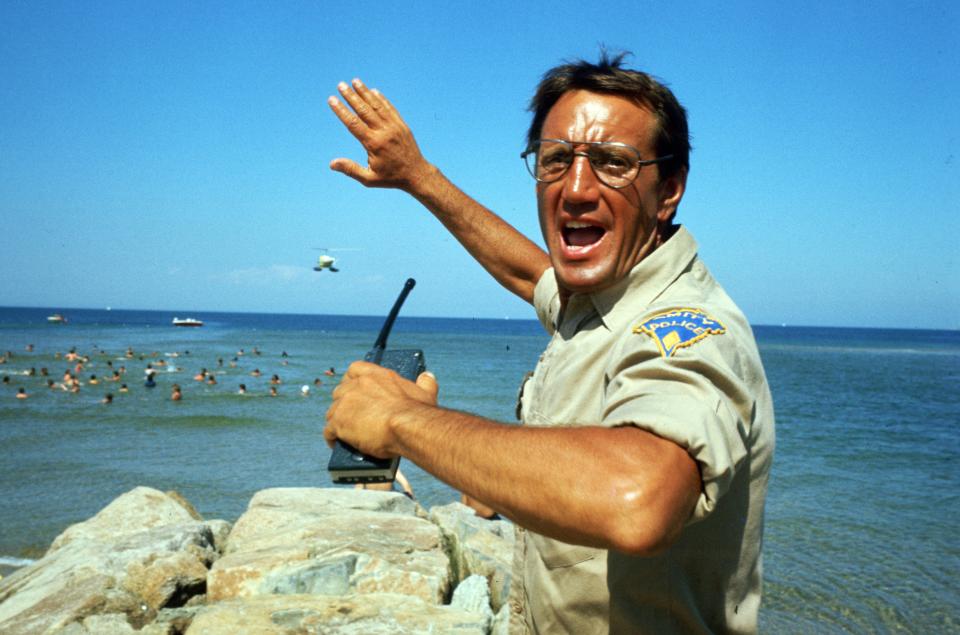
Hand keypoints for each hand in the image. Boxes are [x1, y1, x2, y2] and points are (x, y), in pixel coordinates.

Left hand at [324, 361, 438, 457]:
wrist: (408, 427)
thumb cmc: (418, 412)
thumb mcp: (425, 393)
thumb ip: (425, 382)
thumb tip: (427, 376)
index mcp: (376, 376)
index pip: (355, 369)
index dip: (352, 380)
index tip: (355, 389)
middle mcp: (358, 385)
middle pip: (340, 392)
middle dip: (344, 404)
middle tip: (353, 416)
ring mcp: (346, 403)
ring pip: (332, 412)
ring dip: (338, 421)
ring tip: (347, 433)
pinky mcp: (339, 422)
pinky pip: (328, 431)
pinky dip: (332, 438)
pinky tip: (338, 444)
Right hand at [328, 78, 431, 190]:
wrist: (416, 174)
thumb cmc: (391, 178)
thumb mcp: (369, 179)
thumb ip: (351, 169)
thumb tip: (331, 164)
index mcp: (374, 143)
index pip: (353, 123)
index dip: (341, 110)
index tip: (332, 99)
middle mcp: (384, 131)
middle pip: (364, 110)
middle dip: (351, 96)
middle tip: (340, 85)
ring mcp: (394, 126)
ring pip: (377, 105)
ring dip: (365, 92)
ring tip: (355, 81)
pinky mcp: (402, 125)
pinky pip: (390, 108)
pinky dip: (381, 99)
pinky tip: (373, 91)